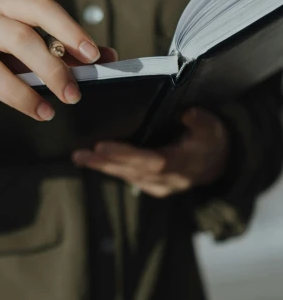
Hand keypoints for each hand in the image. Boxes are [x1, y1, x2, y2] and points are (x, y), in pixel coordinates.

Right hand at [0, 0, 116, 156]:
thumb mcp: (21, 48)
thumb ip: (62, 51)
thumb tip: (108, 58)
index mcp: (5, 5)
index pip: (39, 7)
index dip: (67, 29)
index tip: (92, 55)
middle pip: (18, 36)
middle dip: (49, 68)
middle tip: (72, 96)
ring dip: (18, 93)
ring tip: (43, 112)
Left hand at [72, 107, 229, 197]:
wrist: (220, 163)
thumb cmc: (212, 141)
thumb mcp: (212, 128)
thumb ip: (200, 120)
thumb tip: (186, 113)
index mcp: (180, 165)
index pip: (150, 162)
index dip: (124, 155)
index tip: (101, 147)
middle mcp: (167, 180)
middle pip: (131, 171)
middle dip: (104, 163)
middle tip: (80, 154)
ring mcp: (159, 186)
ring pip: (126, 176)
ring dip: (102, 167)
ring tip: (79, 156)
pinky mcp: (153, 185)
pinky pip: (128, 177)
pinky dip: (111, 168)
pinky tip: (93, 160)